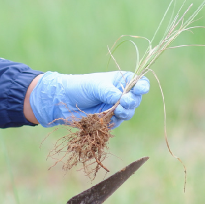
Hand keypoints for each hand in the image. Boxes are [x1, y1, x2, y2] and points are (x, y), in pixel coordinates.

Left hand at [25, 70, 149, 126]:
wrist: (62, 101)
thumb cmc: (79, 87)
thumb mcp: (95, 85)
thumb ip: (109, 92)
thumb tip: (122, 99)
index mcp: (120, 81)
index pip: (138, 83)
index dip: (143, 86)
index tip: (140, 90)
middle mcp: (121, 94)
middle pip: (136, 99)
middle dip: (132, 101)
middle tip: (125, 101)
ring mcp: (115, 107)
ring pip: (129, 112)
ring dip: (125, 112)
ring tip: (117, 111)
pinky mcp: (109, 119)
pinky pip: (118, 122)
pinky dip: (114, 121)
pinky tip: (108, 118)